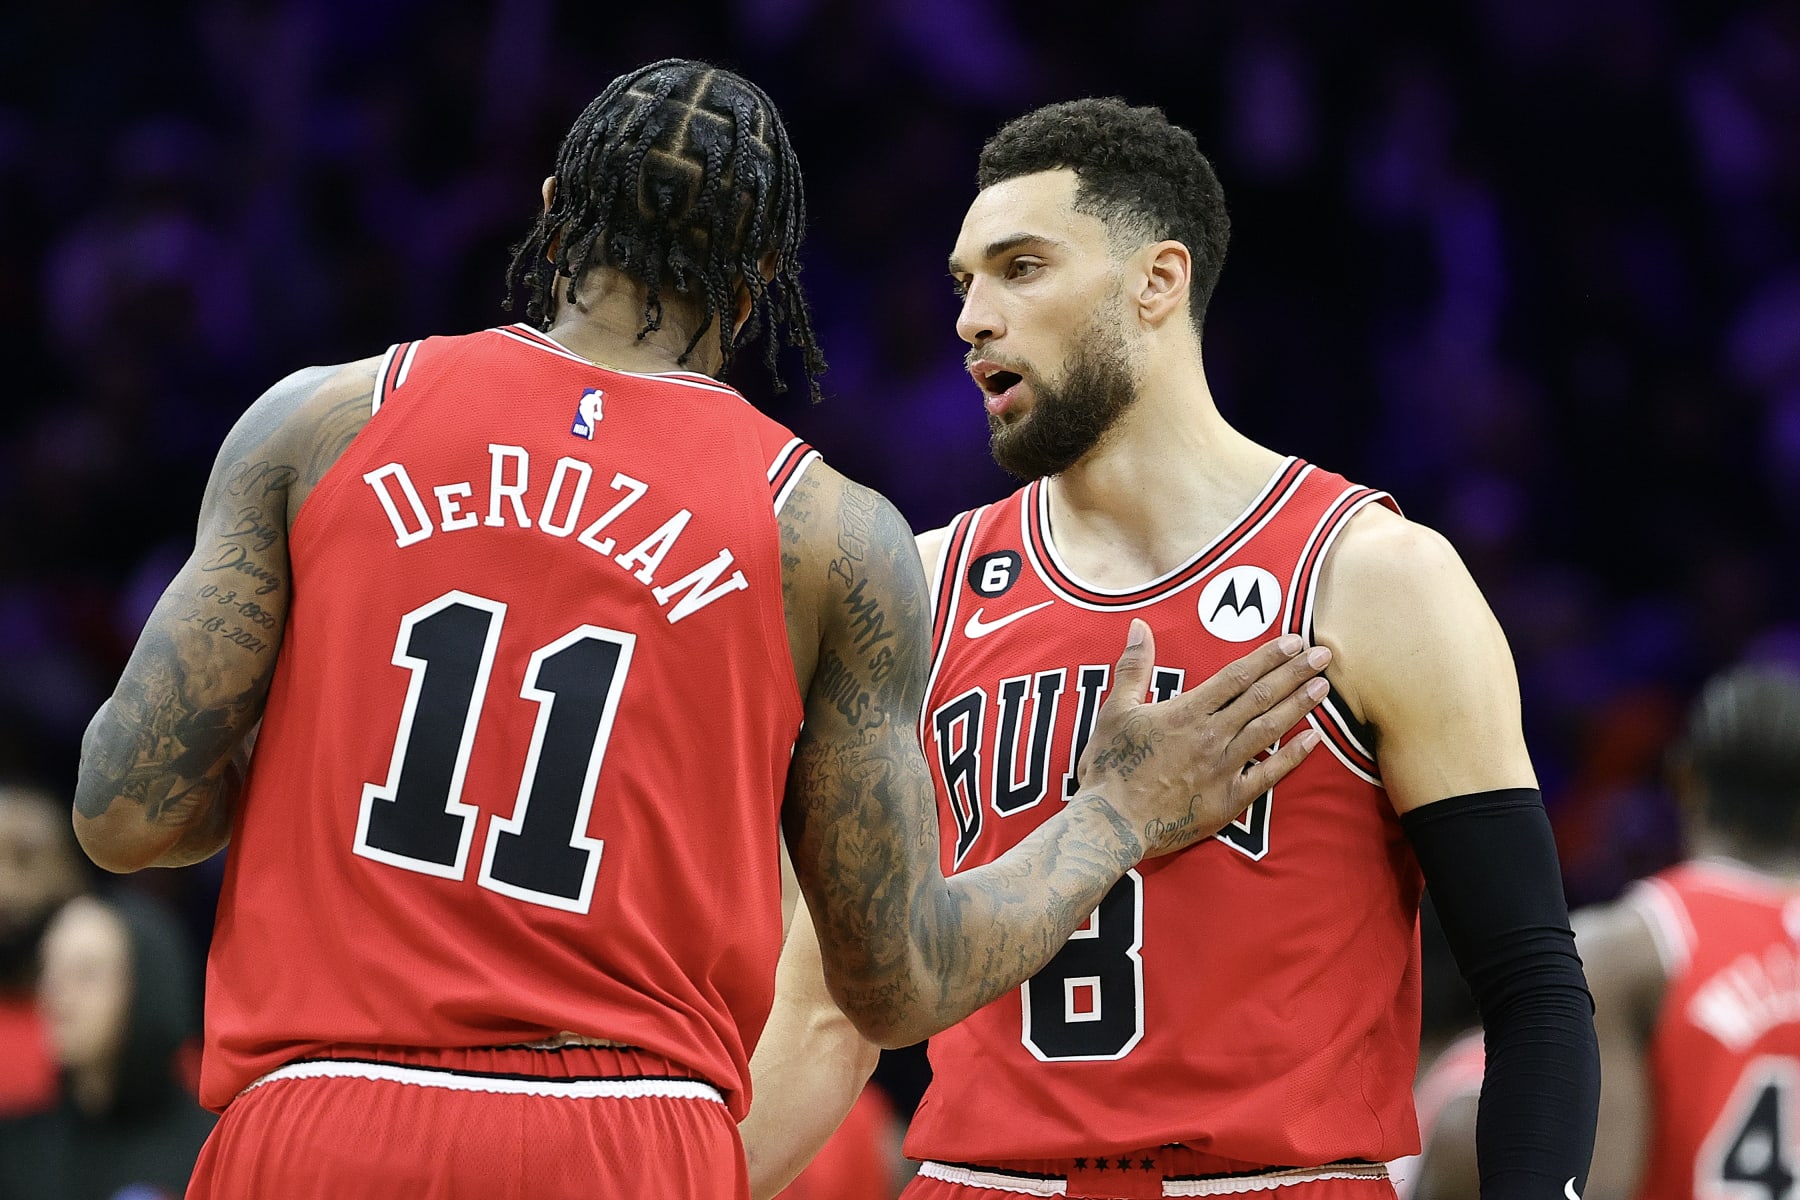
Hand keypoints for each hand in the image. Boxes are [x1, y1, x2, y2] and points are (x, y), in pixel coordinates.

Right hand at [1076, 619, 1330, 857]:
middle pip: (1261, 697)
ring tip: (1323, 686)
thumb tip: (1140, 626)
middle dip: (1295, 673)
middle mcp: (1212, 735)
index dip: (1267, 657)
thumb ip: (1133, 667)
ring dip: (1299, 706)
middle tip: (1323, 654)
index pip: (1236, 676)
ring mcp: (1224, 768)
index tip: (1293, 641)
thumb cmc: (1110, 766)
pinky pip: (1269, 775)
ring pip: (1270, 730)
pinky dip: (1293, 756)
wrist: (1112, 823)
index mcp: (1186, 712)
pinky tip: (1313, 739)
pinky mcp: (1229, 799)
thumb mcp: (1115, 710)